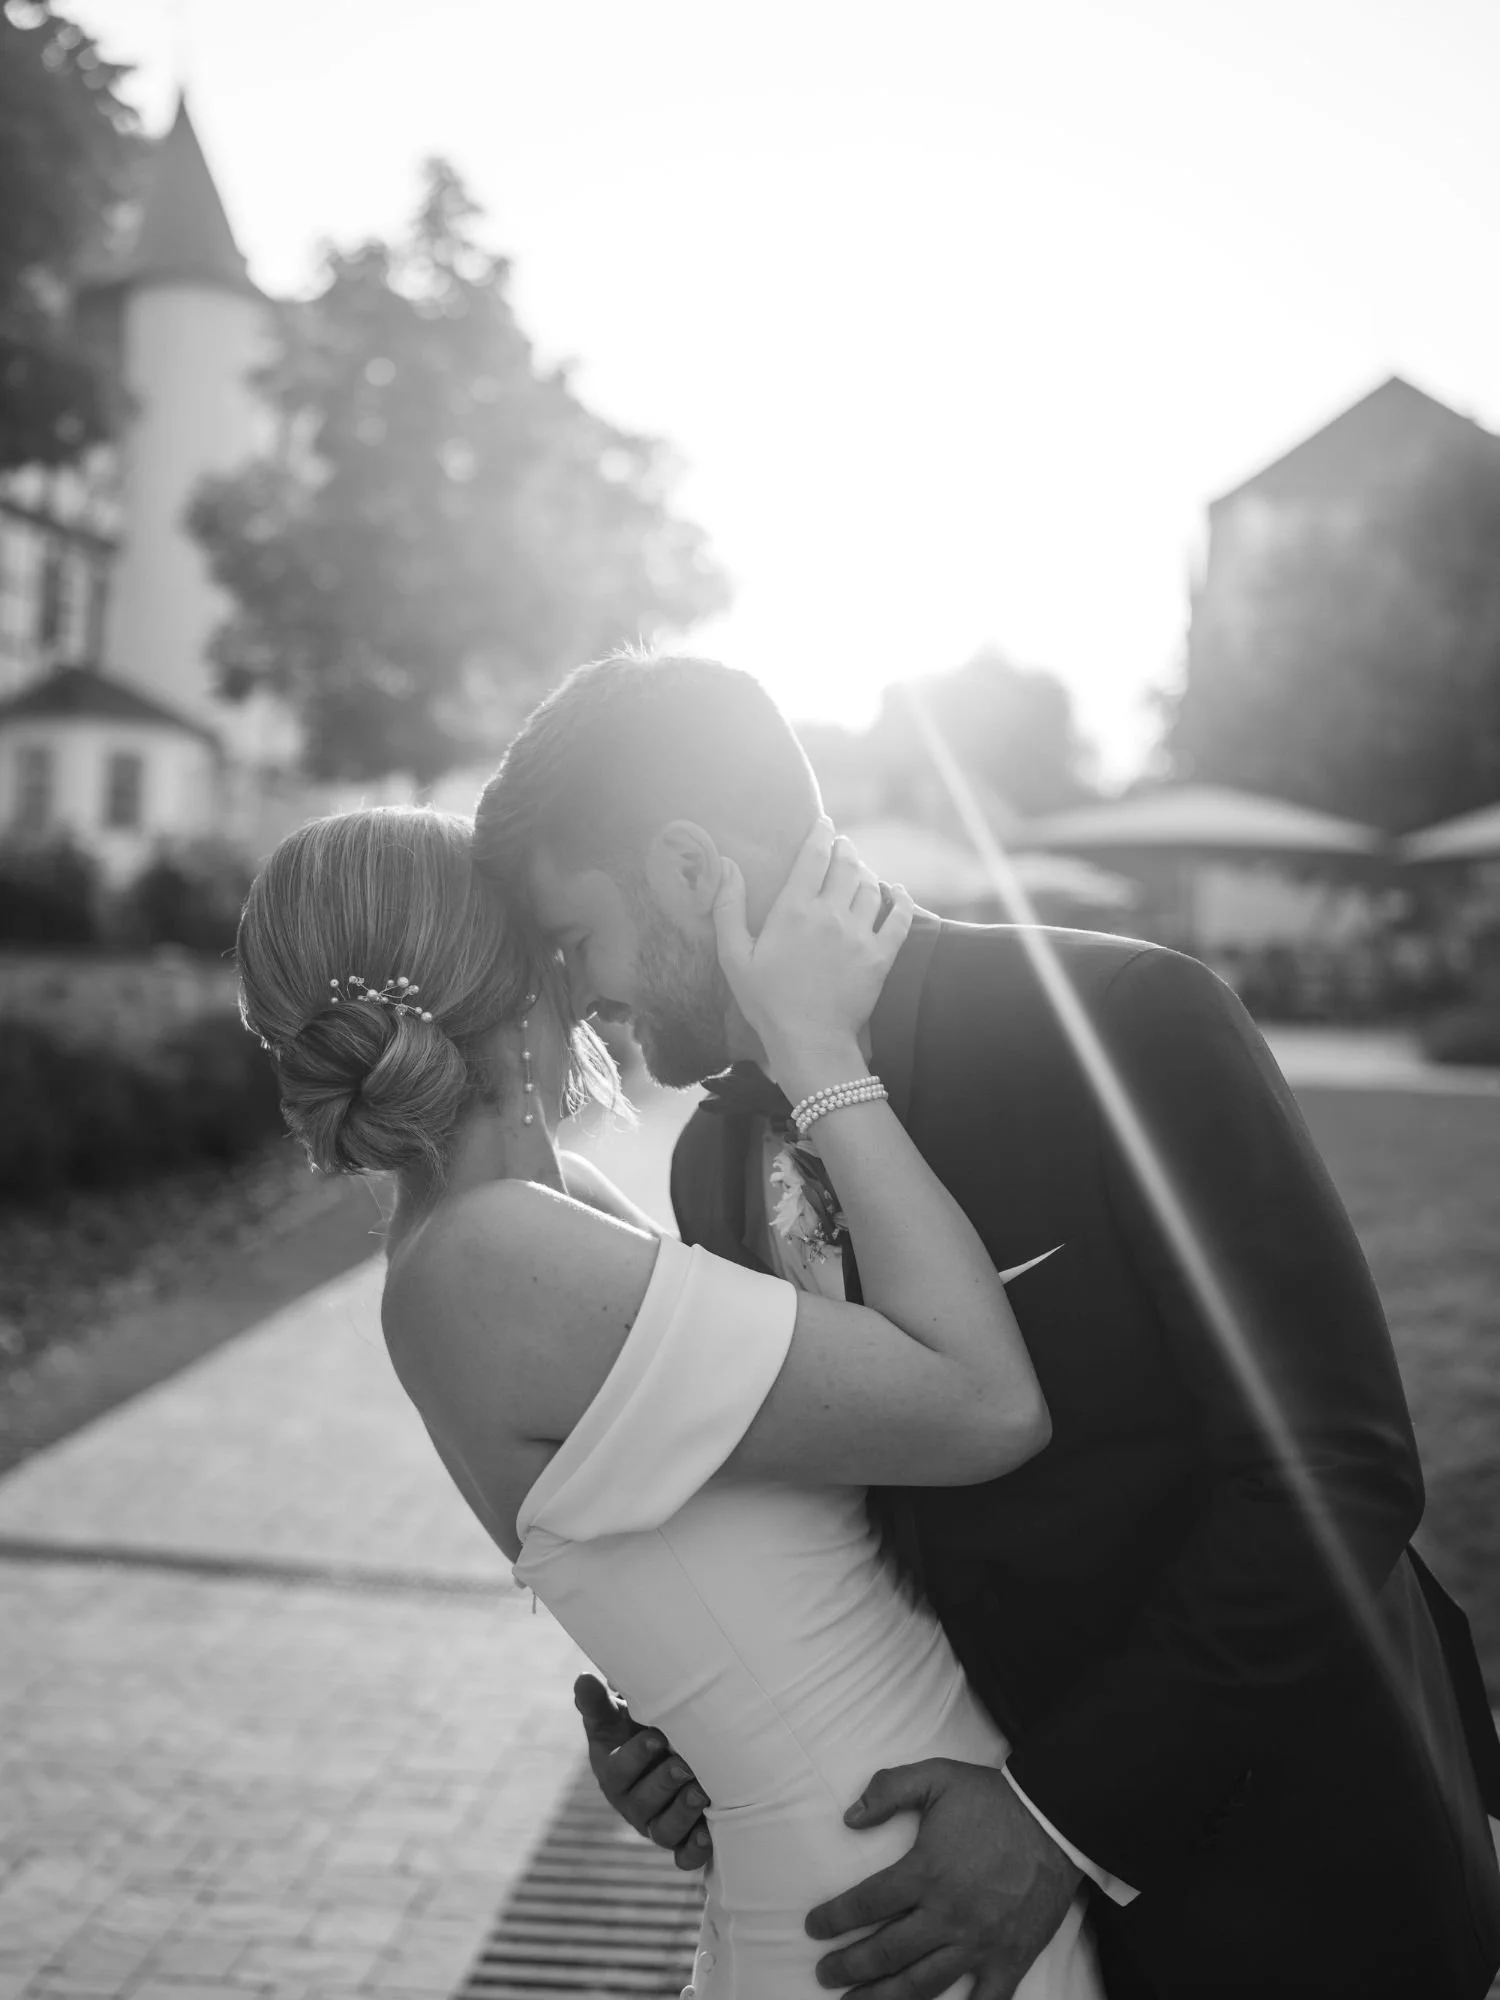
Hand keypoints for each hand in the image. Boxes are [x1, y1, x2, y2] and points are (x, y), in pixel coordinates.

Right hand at [572, 1674, 712, 1870]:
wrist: (670, 1751)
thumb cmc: (637, 1730)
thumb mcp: (615, 1717)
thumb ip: (599, 1703)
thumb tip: (583, 1678)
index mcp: (613, 1773)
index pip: (618, 1771)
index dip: (636, 1758)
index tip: (657, 1737)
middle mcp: (633, 1804)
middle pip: (642, 1804)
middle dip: (663, 1784)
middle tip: (684, 1764)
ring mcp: (657, 1825)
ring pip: (664, 1832)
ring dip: (682, 1814)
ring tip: (701, 1792)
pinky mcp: (681, 1841)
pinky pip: (685, 1856)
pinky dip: (695, 1850)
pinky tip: (709, 1835)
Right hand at [713, 819, 913, 1074]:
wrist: (808, 1041)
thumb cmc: (766, 1001)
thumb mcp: (734, 956)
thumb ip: (728, 907)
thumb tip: (726, 864)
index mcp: (794, 910)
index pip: (813, 856)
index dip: (820, 834)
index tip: (823, 823)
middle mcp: (830, 914)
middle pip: (846, 866)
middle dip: (844, 849)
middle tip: (842, 845)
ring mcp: (859, 934)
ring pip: (870, 887)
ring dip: (865, 872)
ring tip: (859, 869)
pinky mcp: (880, 956)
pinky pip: (899, 918)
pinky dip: (901, 900)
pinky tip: (898, 892)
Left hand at [805, 1760, 1080, 1998]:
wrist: (1055, 1821)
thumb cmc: (993, 1800)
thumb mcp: (936, 1776)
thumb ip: (889, 1790)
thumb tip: (849, 1817)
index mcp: (925, 1872)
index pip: (866, 1903)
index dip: (834, 1919)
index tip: (814, 1928)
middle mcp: (946, 1915)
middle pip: (886, 1953)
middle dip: (848, 1968)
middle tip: (824, 1975)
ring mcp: (978, 1943)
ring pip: (922, 1984)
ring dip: (884, 1998)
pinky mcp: (1009, 1958)